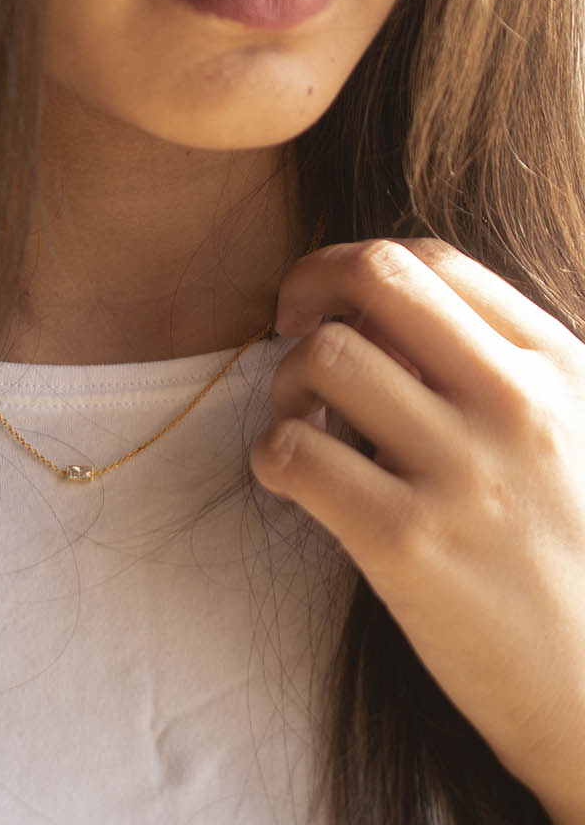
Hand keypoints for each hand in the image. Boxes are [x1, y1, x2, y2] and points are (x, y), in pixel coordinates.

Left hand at [249, 237, 584, 819]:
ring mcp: (462, 472)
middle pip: (374, 278)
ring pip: (324, 357)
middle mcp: (514, 404)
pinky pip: (296, 453)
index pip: (431, 259)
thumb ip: (498, 373)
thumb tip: (377, 321)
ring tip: (300, 423)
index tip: (325, 303)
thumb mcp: (571, 440)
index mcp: (556, 369)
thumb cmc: (574, 565)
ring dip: (285, 382)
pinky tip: (289, 479)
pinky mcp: (407, 544)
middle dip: (306, 287)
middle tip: (287, 331)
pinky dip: (271, 455)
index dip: (353, 266)